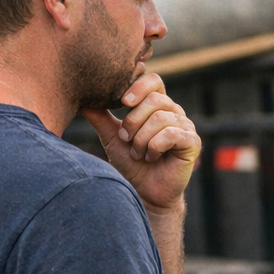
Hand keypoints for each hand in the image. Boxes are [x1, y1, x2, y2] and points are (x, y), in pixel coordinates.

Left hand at [81, 73, 200, 212]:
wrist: (145, 192)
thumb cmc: (132, 164)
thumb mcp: (112, 137)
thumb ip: (100, 117)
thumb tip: (81, 99)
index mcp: (158, 105)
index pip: (153, 81)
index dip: (137, 87)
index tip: (122, 103)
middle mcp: (174, 112)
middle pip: (155, 99)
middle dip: (134, 121)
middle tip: (126, 140)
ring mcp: (186, 126)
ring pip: (160, 118)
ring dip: (142, 139)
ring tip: (138, 153)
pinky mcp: (193, 142)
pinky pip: (171, 134)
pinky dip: (155, 147)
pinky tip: (152, 157)